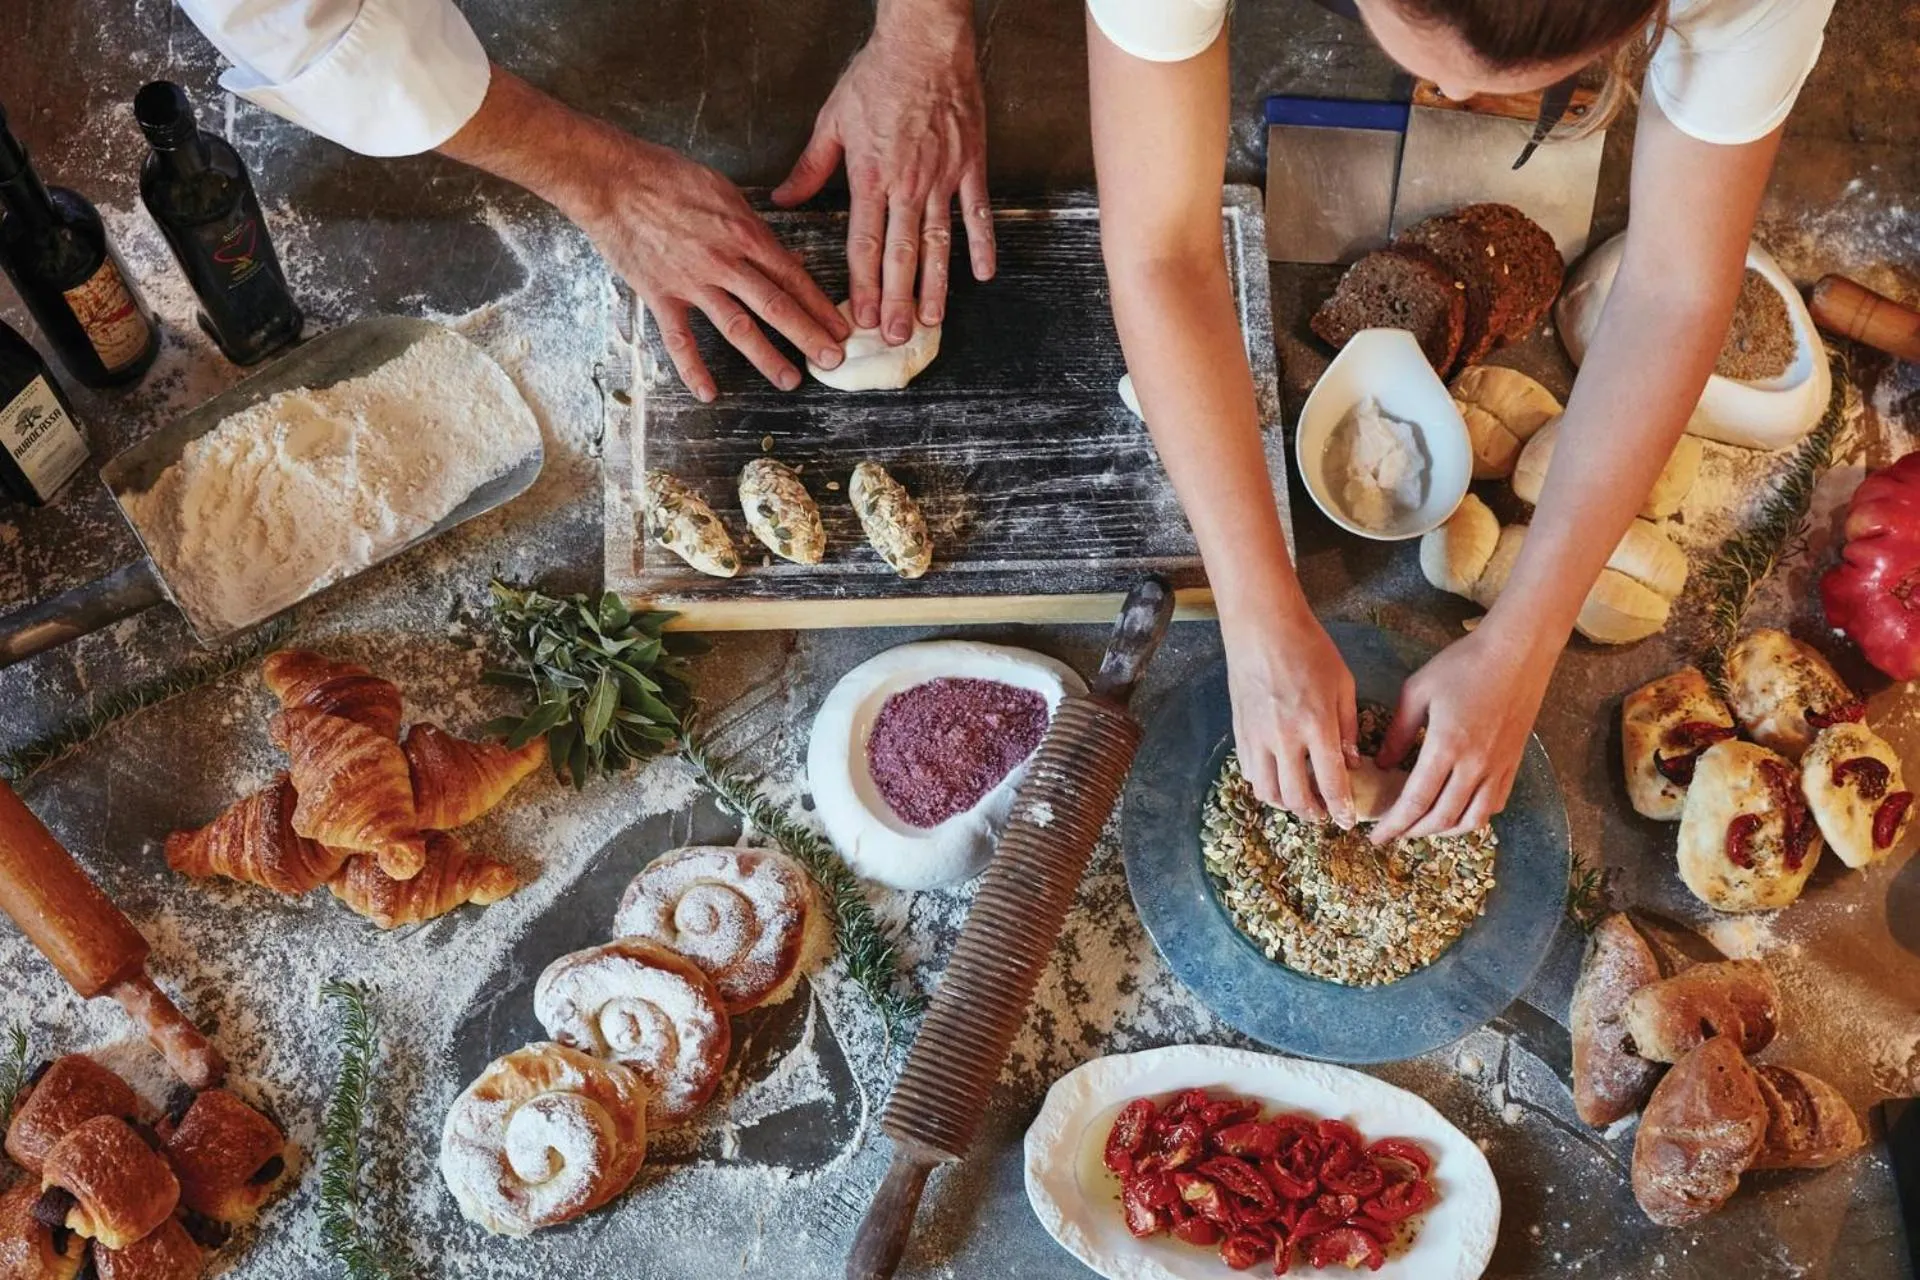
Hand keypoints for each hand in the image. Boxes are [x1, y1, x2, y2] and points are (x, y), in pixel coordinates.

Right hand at [567, 132, 849, 400]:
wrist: (612, 179)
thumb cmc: (667, 176)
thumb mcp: (724, 192)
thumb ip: (756, 229)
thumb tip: (788, 258)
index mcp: (744, 233)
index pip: (793, 276)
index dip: (819, 305)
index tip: (840, 327)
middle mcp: (724, 262)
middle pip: (776, 304)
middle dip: (808, 335)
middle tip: (832, 361)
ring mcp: (692, 282)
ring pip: (738, 326)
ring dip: (767, 357)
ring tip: (791, 380)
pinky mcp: (660, 294)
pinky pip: (679, 339)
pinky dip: (693, 368)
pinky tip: (708, 393)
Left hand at [772, 8, 994, 341]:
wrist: (924, 44)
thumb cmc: (877, 77)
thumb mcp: (832, 122)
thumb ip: (810, 168)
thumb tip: (785, 201)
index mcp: (870, 177)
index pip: (864, 244)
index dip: (862, 285)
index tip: (859, 318)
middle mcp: (906, 185)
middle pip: (901, 255)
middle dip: (896, 301)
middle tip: (893, 336)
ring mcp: (942, 178)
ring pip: (938, 243)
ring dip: (934, 286)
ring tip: (931, 321)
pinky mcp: (971, 165)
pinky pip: (978, 212)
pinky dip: (982, 244)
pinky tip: (983, 274)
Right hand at [1222, 606, 1358, 827]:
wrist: (1263, 628)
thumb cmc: (1309, 649)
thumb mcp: (1343, 683)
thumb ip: (1348, 726)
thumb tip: (1351, 761)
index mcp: (1316, 725)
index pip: (1330, 782)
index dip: (1341, 808)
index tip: (1347, 820)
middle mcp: (1284, 738)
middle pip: (1296, 796)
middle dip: (1313, 813)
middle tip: (1325, 814)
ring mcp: (1257, 736)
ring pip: (1267, 791)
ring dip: (1286, 803)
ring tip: (1300, 800)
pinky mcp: (1239, 731)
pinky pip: (1249, 772)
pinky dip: (1264, 783)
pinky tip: (1278, 776)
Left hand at [1368, 621, 1557, 843]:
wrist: (1517, 652)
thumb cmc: (1463, 665)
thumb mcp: (1417, 691)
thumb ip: (1396, 732)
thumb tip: (1382, 765)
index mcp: (1447, 747)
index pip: (1415, 802)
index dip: (1393, 824)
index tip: (1376, 836)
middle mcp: (1475, 766)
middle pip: (1441, 818)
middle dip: (1412, 832)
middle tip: (1393, 833)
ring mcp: (1499, 768)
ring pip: (1471, 819)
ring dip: (1443, 831)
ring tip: (1421, 827)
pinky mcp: (1514, 764)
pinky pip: (1493, 805)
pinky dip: (1472, 818)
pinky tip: (1456, 812)